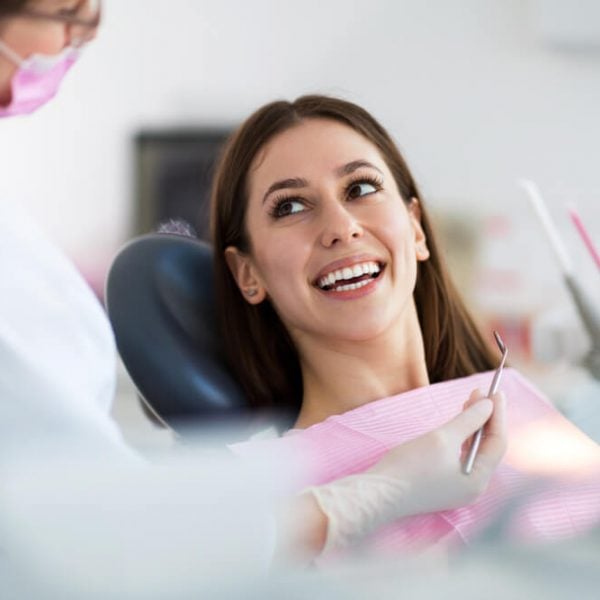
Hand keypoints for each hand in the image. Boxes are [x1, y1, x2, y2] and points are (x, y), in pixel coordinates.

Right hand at [307, 390, 506, 552]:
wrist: (378, 493)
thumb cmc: (411, 466)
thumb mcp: (442, 438)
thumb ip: (468, 420)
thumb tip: (488, 404)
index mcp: (478, 481)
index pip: (497, 443)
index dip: (497, 415)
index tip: (495, 391)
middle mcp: (473, 487)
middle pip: (487, 447)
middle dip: (485, 418)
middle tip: (481, 392)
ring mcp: (457, 487)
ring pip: (473, 451)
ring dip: (472, 426)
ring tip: (470, 401)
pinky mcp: (443, 484)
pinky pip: (460, 456)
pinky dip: (461, 438)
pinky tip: (457, 422)